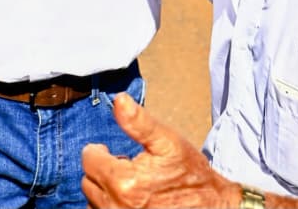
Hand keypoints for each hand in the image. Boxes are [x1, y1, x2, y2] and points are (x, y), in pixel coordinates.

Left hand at [81, 93, 238, 208]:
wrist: (210, 206)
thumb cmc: (189, 174)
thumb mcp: (168, 142)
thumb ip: (139, 122)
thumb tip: (119, 100)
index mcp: (124, 181)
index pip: (88, 159)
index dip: (100, 151)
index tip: (116, 152)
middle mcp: (116, 206)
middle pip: (88, 180)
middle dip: (104, 170)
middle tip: (129, 168)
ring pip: (93, 200)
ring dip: (105, 190)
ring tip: (132, 186)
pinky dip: (110, 206)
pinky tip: (129, 201)